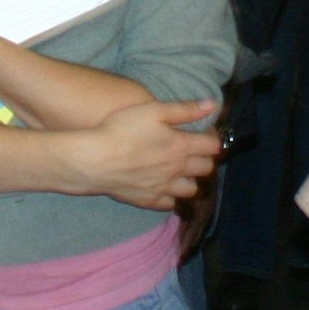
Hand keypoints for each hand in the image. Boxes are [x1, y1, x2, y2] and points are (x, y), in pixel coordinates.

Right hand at [70, 99, 222, 210]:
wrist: (95, 159)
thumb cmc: (122, 129)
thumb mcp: (154, 110)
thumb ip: (185, 109)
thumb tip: (213, 105)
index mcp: (182, 146)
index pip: (213, 146)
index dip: (212, 138)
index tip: (202, 132)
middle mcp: (178, 170)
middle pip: (206, 169)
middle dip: (203, 158)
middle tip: (191, 150)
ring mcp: (164, 188)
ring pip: (191, 189)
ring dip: (190, 179)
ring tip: (179, 170)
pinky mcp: (149, 201)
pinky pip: (170, 204)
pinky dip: (171, 196)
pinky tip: (162, 186)